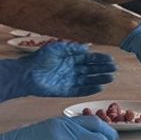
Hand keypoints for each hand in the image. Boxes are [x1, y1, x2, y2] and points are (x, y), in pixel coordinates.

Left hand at [0, 42, 116, 102]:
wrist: (26, 74)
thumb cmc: (39, 59)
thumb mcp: (57, 48)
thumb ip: (72, 48)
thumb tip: (87, 48)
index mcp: (69, 58)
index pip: (88, 59)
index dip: (99, 59)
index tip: (111, 60)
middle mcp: (71, 70)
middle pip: (90, 70)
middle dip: (102, 69)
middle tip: (114, 69)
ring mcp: (68, 81)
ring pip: (88, 80)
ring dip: (99, 79)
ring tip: (110, 78)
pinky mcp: (65, 91)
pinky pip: (80, 91)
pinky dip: (89, 90)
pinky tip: (99, 88)